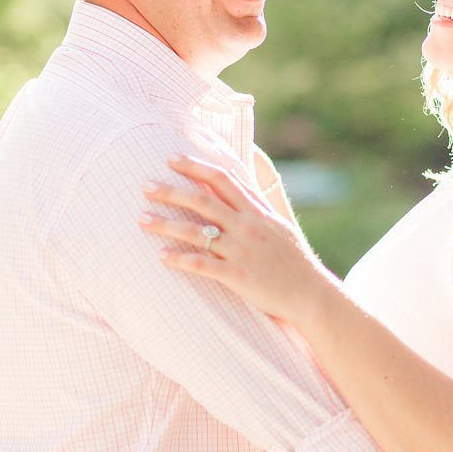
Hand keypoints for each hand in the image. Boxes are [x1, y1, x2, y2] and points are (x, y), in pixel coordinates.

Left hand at [139, 154, 337, 322]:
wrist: (311, 293)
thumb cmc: (293, 260)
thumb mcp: (278, 224)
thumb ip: (256, 204)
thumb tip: (240, 182)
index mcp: (257, 211)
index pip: (222, 179)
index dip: (195, 166)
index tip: (171, 158)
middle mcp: (247, 226)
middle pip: (203, 200)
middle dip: (171, 191)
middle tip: (145, 186)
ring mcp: (242, 250)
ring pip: (196, 232)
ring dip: (166, 224)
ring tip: (141, 219)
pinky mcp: (238, 275)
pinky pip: (203, 264)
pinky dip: (180, 259)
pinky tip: (161, 256)